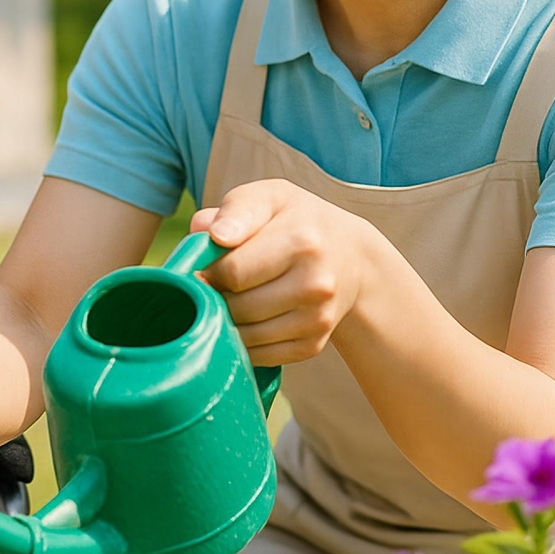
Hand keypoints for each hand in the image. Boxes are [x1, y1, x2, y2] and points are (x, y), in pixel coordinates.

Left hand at [191, 179, 377, 366]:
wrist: (351, 258)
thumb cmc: (296, 222)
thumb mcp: (269, 198)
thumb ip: (235, 210)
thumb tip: (212, 236)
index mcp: (301, 241)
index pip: (233, 271)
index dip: (207, 270)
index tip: (203, 265)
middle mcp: (315, 283)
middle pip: (237, 307)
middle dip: (215, 296)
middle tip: (214, 283)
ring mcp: (317, 318)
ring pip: (245, 336)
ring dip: (226, 321)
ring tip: (229, 298)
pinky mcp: (313, 345)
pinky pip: (259, 355)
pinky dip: (243, 342)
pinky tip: (246, 319)